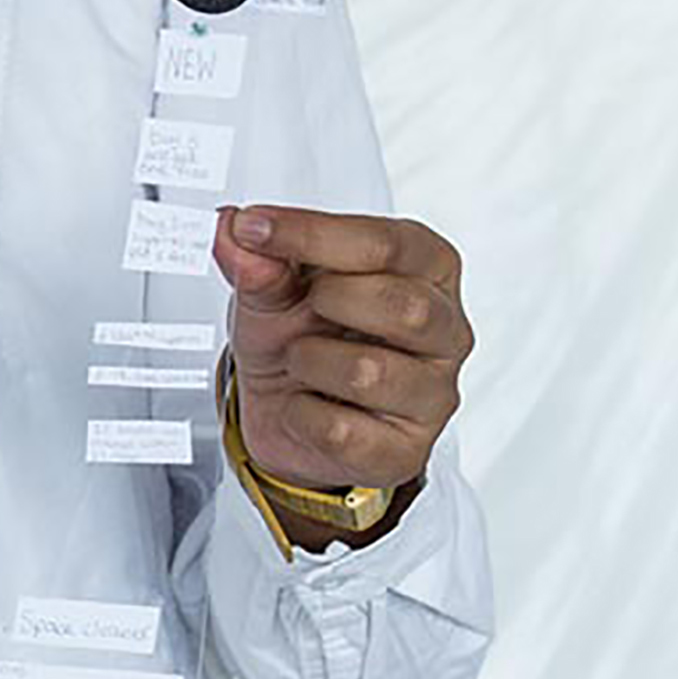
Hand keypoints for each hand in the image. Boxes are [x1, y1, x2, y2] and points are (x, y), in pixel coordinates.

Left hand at [213, 203, 473, 535]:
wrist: (284, 414)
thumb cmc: (298, 336)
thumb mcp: (272, 289)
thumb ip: (258, 261)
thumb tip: (232, 231)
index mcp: (426, 269)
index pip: (386, 243)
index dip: (313, 233)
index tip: (253, 227)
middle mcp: (445, 330)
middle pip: (404, 307)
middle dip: (328, 301)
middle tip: (300, 307)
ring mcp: (434, 394)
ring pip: (369, 373)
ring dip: (307, 361)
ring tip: (300, 360)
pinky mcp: (407, 451)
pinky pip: (341, 431)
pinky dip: (300, 414)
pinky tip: (307, 404)